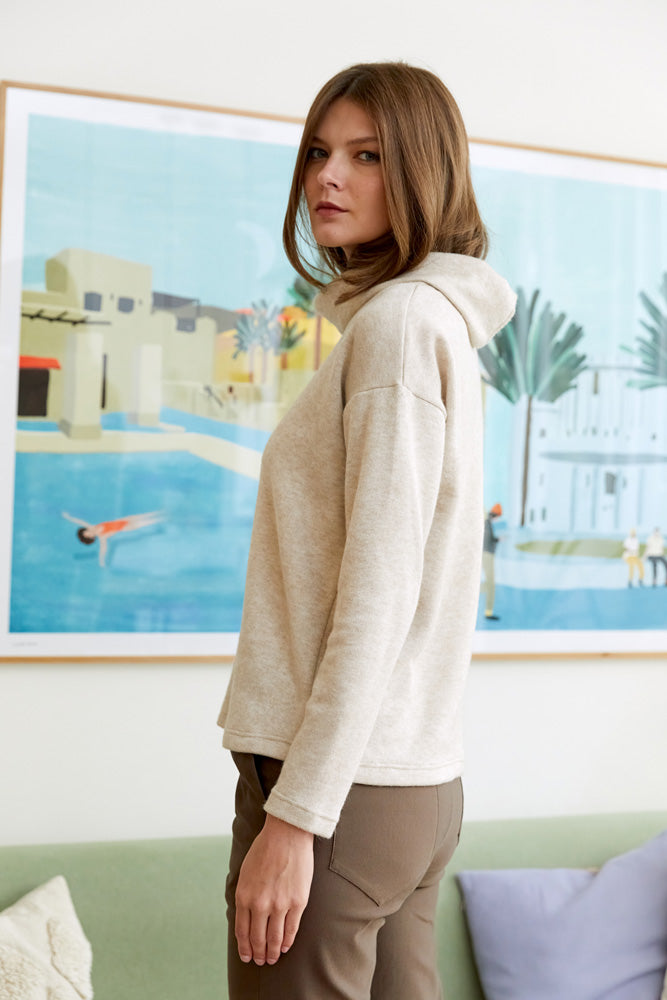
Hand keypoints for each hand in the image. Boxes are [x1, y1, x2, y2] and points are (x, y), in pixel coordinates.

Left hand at [235, 813, 313, 965]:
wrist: (286, 834)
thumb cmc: (265, 849)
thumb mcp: (245, 872)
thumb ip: (245, 895)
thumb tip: (246, 916)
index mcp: (244, 896)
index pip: (242, 931)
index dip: (245, 947)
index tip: (247, 956)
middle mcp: (260, 904)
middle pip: (258, 939)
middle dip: (258, 953)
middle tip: (261, 961)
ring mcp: (280, 905)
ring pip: (275, 938)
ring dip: (273, 952)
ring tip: (272, 958)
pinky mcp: (298, 902)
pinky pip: (291, 929)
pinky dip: (287, 941)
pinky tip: (285, 946)